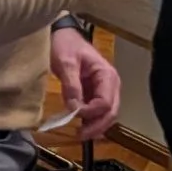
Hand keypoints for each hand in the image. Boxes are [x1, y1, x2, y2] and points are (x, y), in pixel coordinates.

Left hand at [50, 26, 121, 140]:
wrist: (61, 35)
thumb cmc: (65, 44)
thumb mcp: (66, 62)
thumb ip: (71, 85)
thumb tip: (74, 108)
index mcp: (107, 75)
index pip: (105, 102)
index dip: (91, 112)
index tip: (73, 115)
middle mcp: (110, 85)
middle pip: (110, 112)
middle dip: (96, 126)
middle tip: (79, 135)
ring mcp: (103, 90)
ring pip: (105, 115)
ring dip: (94, 126)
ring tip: (79, 133)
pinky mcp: (94, 93)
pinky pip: (96, 111)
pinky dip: (90, 120)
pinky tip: (79, 126)